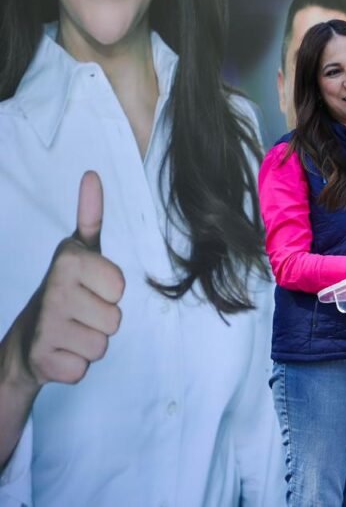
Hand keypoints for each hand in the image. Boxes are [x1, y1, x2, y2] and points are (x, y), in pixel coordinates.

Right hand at [5, 172, 124, 388]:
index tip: (90, 286)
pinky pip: (84, 369)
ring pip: (102, 345)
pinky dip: (76, 365)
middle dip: (103, 320)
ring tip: (71, 330)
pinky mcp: (43, 361)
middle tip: (80, 313)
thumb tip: (92, 174)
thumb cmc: (66, 290)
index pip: (120, 285)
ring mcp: (46, 326)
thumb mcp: (80, 250)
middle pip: (115, 319)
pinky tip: (61, 351)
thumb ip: (90, 215)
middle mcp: (53, 289)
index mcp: (69, 260)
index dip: (111, 291)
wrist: (27, 340)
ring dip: (91, 343)